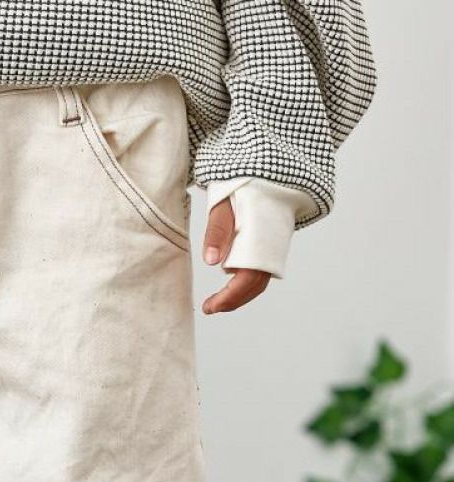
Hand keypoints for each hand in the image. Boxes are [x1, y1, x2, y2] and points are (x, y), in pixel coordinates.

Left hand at [201, 196, 271, 314]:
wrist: (268, 172)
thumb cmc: (244, 185)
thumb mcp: (223, 203)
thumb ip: (218, 230)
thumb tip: (210, 261)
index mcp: (260, 238)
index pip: (247, 279)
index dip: (229, 297)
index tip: (210, 307)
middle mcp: (271, 247)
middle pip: (254, 285)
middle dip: (232, 301)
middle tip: (209, 308)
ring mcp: (273, 248)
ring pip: (259, 280)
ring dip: (239, 294)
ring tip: (216, 302)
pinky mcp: (271, 246)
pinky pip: (260, 271)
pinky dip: (245, 283)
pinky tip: (230, 283)